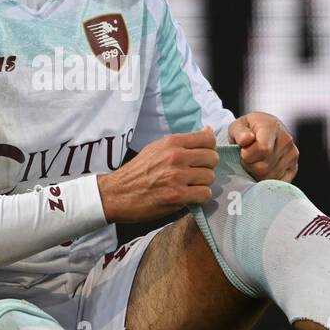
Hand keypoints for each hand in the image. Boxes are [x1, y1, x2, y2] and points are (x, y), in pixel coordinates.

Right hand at [97, 127, 218, 222]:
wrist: (117, 193)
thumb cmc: (137, 171)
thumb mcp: (157, 148)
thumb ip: (182, 142)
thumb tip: (208, 130)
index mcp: (171, 142)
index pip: (207, 139)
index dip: (209, 150)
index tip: (202, 158)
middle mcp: (176, 156)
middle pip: (212, 159)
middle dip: (207, 168)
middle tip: (196, 175)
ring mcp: (177, 176)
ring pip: (210, 178)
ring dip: (203, 184)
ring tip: (190, 187)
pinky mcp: (177, 196)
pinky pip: (205, 195)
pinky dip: (200, 198)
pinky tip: (189, 197)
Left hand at [228, 112, 297, 181]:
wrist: (263, 131)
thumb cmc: (248, 131)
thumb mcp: (237, 127)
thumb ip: (239, 132)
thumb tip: (246, 139)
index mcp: (272, 126)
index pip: (262, 150)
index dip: (247, 156)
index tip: (242, 152)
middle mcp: (286, 140)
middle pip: (264, 167)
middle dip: (250, 166)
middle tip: (247, 159)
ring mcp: (292, 155)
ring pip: (270, 177)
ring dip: (257, 174)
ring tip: (255, 162)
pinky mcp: (294, 168)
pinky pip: (278, 182)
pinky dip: (267, 180)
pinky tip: (263, 170)